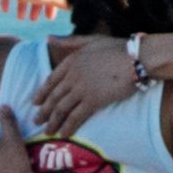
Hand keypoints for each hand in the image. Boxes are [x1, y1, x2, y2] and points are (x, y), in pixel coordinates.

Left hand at [27, 35, 142, 136]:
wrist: (137, 59)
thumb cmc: (119, 48)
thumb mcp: (92, 40)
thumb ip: (70, 41)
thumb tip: (48, 38)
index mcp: (71, 61)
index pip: (51, 80)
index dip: (42, 93)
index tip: (35, 102)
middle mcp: (72, 76)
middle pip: (53, 97)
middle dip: (44, 112)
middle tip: (36, 122)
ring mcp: (81, 89)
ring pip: (61, 109)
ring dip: (53, 122)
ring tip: (48, 132)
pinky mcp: (93, 100)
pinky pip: (76, 116)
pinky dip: (68, 126)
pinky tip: (64, 134)